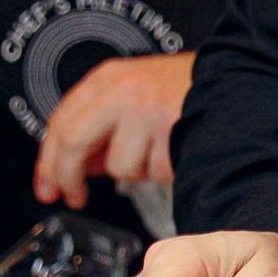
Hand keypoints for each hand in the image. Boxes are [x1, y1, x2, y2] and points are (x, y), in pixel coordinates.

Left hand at [34, 52, 196, 206]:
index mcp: (107, 79)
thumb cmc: (178, 91)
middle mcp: (123, 92)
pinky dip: (158, 170)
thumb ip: (98, 126)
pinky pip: (151, 172)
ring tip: (153, 150)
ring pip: (118, 166)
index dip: (48, 162)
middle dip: (68, 177)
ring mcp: (148, 114)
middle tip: (74, 197)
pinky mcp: (172, 136)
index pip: (61, 122)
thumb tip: (79, 167)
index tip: (47, 187)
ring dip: (132, 170)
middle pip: (74, 143)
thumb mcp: (129, 95)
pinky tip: (170, 150)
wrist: (229, 81)